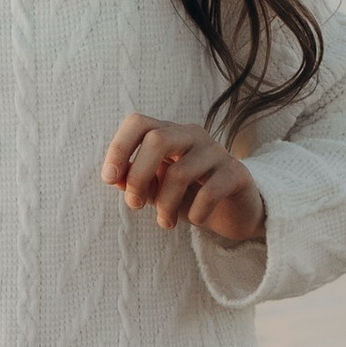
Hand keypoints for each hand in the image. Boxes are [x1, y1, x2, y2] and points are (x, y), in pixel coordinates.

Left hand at [102, 113, 268, 243]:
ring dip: (165, 204)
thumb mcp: (156, 189)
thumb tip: (113, 176)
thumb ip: (133, 180)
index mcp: (169, 134)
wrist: (234, 211)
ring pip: (180, 172)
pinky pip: (209, 192)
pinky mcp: (236, 174)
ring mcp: (216, 152)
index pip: (138, 123)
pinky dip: (195, 212)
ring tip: (164, 223)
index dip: (119, 147)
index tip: (108, 178)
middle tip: (134, 204)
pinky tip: (195, 219)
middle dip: (139, 176)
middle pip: (157, 140)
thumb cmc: (189, 196)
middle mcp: (192, 136)